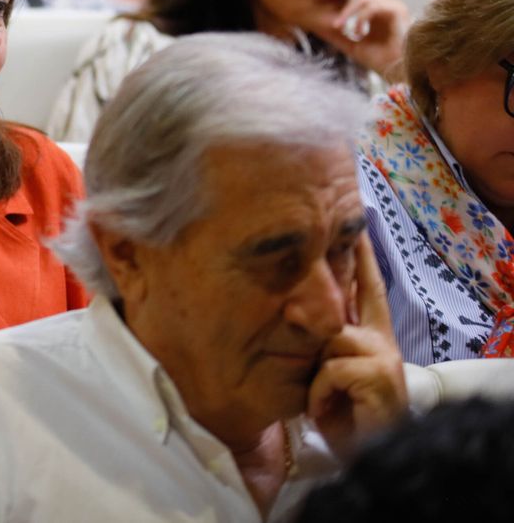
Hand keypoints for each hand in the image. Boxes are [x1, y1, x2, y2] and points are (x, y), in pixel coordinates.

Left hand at [306, 234, 405, 459]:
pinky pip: (330, 369)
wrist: (367, 454)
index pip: (366, 286)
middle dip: (332, 289)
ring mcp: (383, 356)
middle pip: (348, 300)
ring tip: (322, 398)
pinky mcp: (378, 374)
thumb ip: (320, 342)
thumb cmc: (343, 414)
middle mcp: (382, 340)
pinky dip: (321, 393)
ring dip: (317, 374)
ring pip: (329, 339)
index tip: (357, 223)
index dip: (362, 255)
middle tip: (316, 291)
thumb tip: (294, 307)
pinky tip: (326, 410)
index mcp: (371, 336)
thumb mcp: (326, 371)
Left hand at [324, 0, 407, 75]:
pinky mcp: (397, 11)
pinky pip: (374, 6)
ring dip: (347, 10)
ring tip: (336, 26)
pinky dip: (360, 17)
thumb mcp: (352, 45)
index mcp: (374, 11)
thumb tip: (316, 25)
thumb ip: (337, 34)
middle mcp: (384, 5)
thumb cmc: (379, 61)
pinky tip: (356, 31)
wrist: (397, 72)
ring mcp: (392, 6)